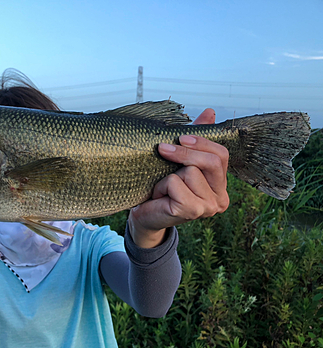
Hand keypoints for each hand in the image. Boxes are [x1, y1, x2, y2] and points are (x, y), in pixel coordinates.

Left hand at [129, 109, 229, 247]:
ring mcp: (208, 207)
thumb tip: (209, 112)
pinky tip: (160, 196)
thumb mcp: (180, 162)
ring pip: (190, 172)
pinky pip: (175, 182)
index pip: (221, 155)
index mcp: (221, 185)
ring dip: (168, 175)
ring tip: (163, 187)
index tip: (180, 138)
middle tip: (163, 149)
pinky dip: (162, 186)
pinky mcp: (191, 211)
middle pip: (211, 162)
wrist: (145, 216)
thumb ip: (196, 140)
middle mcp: (220, 199)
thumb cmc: (163, 188)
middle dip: (184, 152)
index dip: (201, 142)